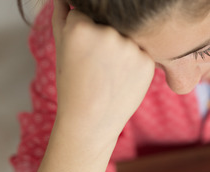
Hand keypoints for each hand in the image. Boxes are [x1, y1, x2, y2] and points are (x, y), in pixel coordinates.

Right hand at [52, 0, 154, 138]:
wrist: (91, 120)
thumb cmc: (72, 84)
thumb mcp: (61, 47)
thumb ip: (62, 15)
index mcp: (81, 27)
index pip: (83, 13)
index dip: (81, 33)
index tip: (80, 52)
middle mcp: (108, 33)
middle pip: (108, 23)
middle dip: (102, 38)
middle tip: (96, 65)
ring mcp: (131, 48)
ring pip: (126, 36)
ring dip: (120, 48)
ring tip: (109, 73)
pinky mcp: (148, 61)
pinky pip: (141, 52)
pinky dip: (134, 62)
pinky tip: (122, 78)